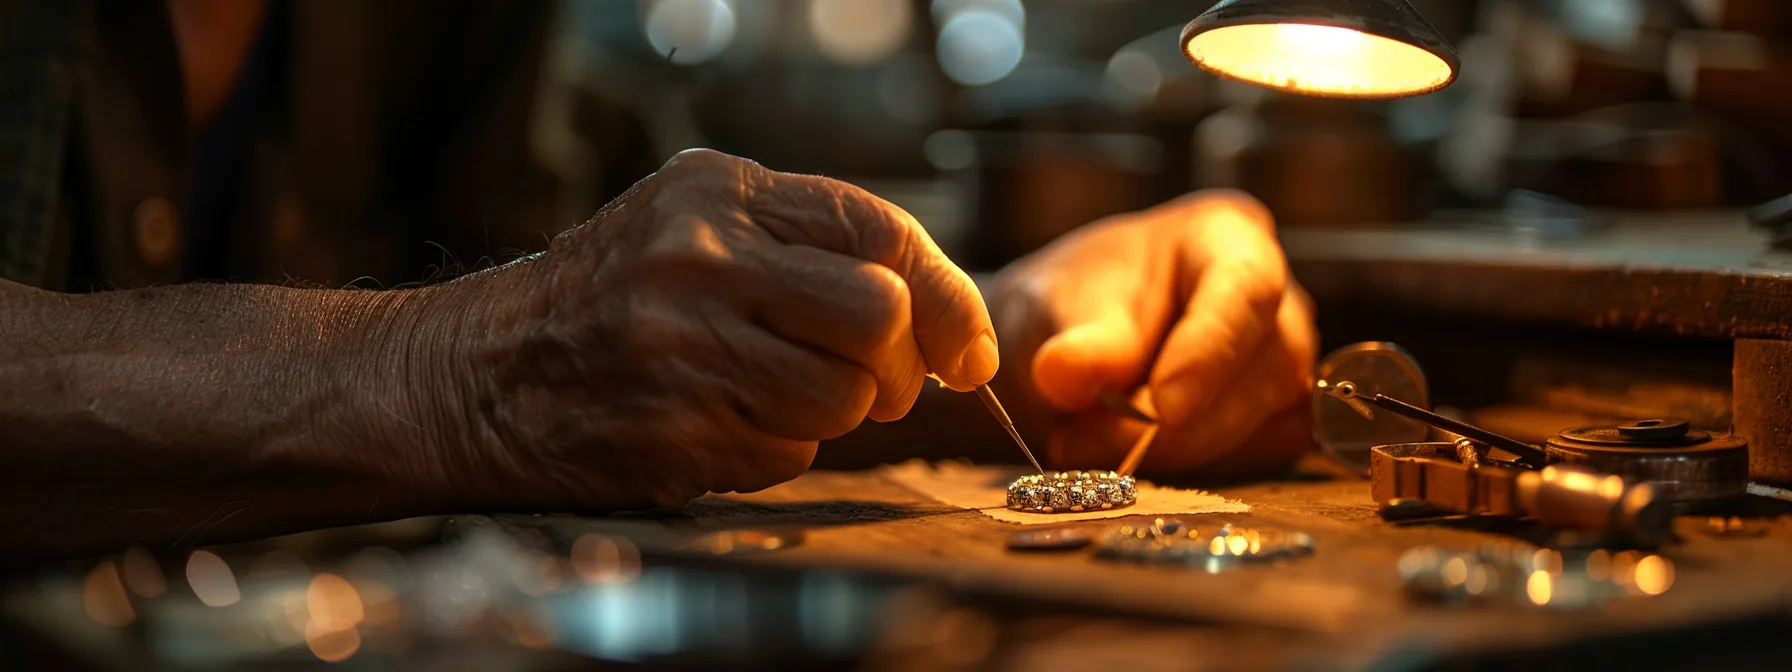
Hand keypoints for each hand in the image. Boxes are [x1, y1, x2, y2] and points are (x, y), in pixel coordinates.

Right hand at [410, 149, 995, 509]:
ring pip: (843, 397)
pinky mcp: (671, 429)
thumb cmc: (604, 301)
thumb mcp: (692, 228)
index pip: (878, 229)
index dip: (947, 296)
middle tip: (872, 384)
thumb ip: (804, 247)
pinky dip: (777, 450)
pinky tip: (721, 425)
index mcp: (717, 195)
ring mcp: (682, 347)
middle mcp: (700, 259)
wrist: (475, 373)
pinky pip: (787, 452)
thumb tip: (939, 315)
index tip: (969, 351)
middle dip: (896, 366)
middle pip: (877, 315)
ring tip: (774, 399)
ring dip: (835, 417)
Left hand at [984, 190, 1317, 477]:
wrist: (1069, 347)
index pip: (1246, 288)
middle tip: (1077, 440)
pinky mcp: (1275, 426)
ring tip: (1077, 442)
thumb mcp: (1052, 305)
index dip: (1211, 350)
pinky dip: (1180, 473)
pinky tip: (1118, 457)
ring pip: (1257, 427)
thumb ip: (1073, 338)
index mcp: (1227, 236)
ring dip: (1164, 453)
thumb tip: (1066, 374)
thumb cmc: (1072, 304)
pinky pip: (1247, 465)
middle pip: (1262, 369)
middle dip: (1171, 423)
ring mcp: (1284, 366)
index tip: (1164, 404)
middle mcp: (1277, 300)